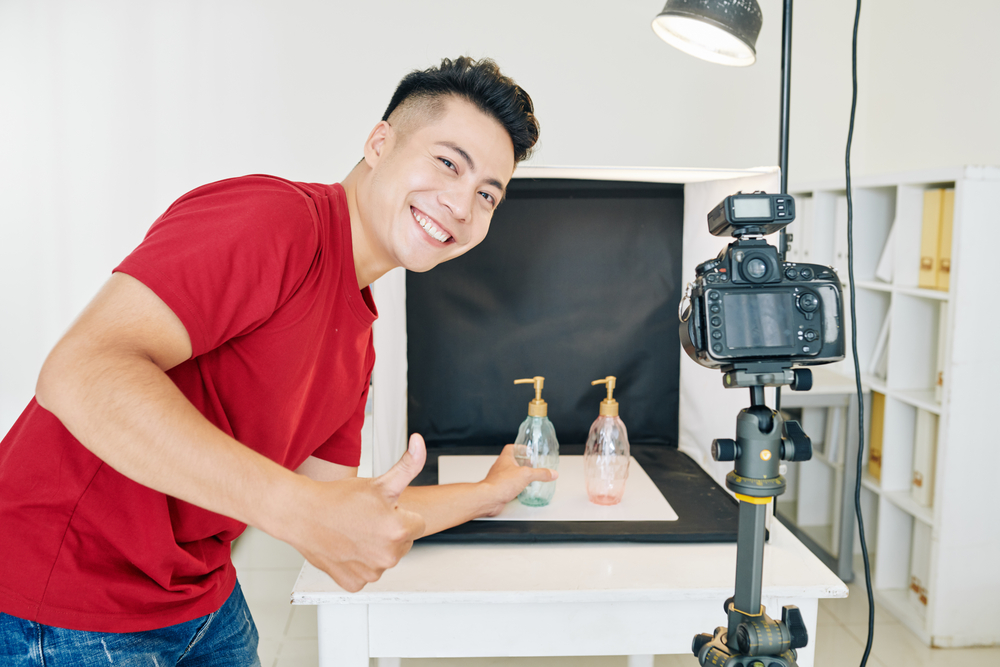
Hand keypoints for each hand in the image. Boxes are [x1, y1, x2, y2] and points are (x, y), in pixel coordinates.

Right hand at [284, 434, 427, 591]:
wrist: (301, 513)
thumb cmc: (338, 498)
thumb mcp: (379, 481)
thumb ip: (408, 465)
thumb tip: (419, 443)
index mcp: (400, 530)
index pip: (418, 524)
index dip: (399, 513)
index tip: (381, 509)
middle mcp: (388, 556)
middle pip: (403, 543)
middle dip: (390, 531)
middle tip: (366, 518)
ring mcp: (371, 573)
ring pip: (384, 558)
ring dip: (375, 547)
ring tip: (354, 530)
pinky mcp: (354, 583)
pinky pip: (366, 573)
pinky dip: (358, 563)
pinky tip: (346, 547)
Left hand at [479, 444, 557, 515]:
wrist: (489, 498)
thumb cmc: (500, 483)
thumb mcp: (526, 475)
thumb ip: (540, 473)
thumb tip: (551, 473)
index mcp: (505, 459)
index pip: (511, 448)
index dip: (520, 448)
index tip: (528, 451)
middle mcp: (501, 467)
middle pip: (512, 461)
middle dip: (522, 462)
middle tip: (531, 465)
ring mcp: (499, 478)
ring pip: (510, 474)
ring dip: (519, 475)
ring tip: (528, 478)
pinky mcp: (499, 489)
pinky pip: (509, 486)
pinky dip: (516, 487)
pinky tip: (522, 491)